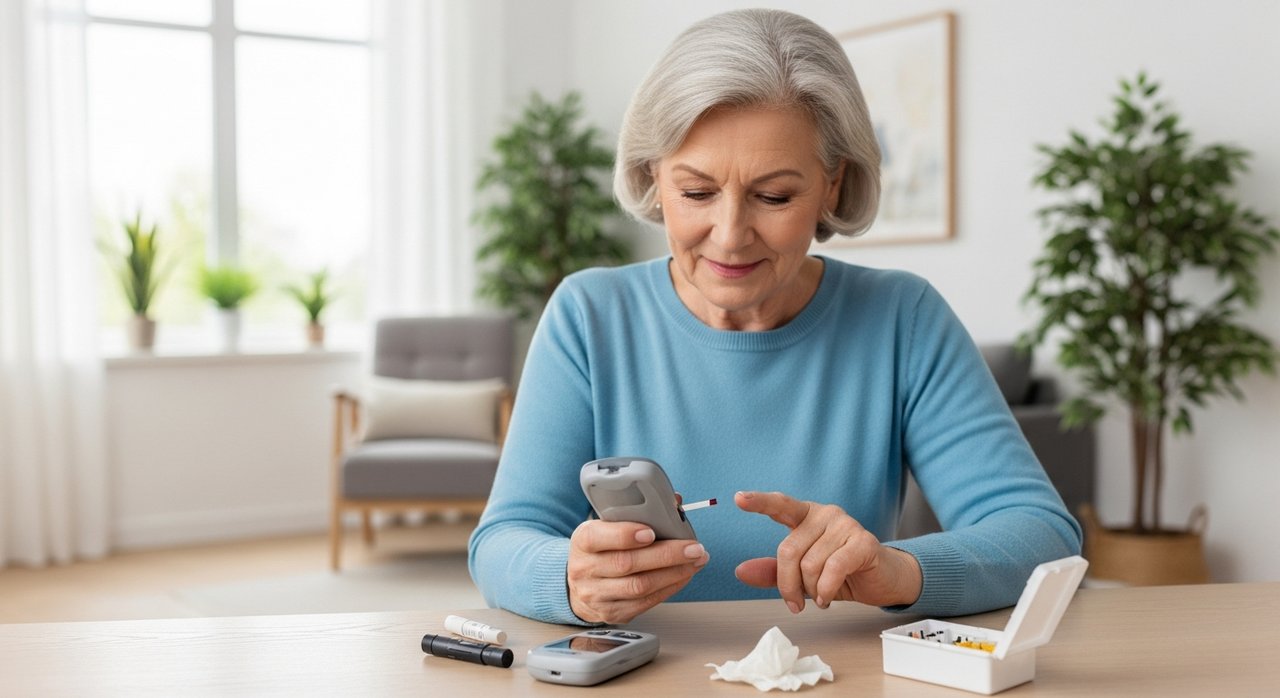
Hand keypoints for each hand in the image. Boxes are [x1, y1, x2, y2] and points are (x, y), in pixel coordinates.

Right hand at [567, 519, 708, 623]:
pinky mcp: (612, 612)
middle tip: (693, 548)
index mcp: (582, 541)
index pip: (598, 537)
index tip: (651, 532)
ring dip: (674, 573)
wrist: (579, 586)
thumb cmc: (600, 550)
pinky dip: (669, 588)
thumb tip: (676, 502)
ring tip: (696, 561)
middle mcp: (585, 569)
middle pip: (627, 564)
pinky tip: (684, 576)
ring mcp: (596, 595)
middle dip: (666, 555)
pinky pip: (645, 603)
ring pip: (639, 586)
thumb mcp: (606, 527)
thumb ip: (636, 514)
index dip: (625, 535)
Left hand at [733, 491, 921, 612]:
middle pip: (789, 551)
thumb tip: (740, 571)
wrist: (881, 580)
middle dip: (788, 585)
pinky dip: (826, 591)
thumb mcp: (801, 574)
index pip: (780, 505)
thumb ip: (773, 571)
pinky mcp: (863, 541)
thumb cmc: (839, 573)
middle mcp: (825, 513)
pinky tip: (828, 598)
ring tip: (821, 596)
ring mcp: (845, 525)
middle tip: (795, 603)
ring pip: (810, 565)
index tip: (738, 498)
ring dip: (812, 591)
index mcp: (806, 515)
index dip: (759, 502)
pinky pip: (833, 570)